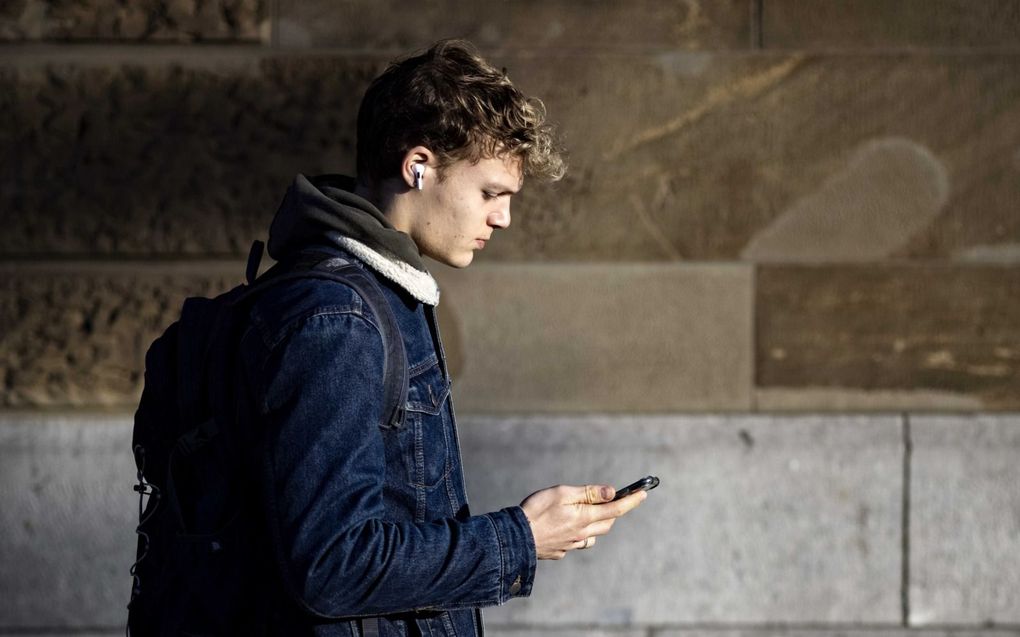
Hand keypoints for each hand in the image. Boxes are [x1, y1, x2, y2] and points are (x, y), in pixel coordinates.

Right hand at [519, 484, 646, 559]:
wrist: (515, 538)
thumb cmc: (537, 511)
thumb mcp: (562, 493)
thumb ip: (588, 493)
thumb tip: (611, 492)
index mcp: (584, 517)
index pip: (616, 509)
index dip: (631, 500)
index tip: (643, 493)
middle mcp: (582, 533)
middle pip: (607, 523)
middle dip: (614, 512)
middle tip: (611, 500)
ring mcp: (572, 544)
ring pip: (594, 535)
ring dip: (598, 524)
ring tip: (589, 513)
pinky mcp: (561, 551)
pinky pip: (578, 543)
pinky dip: (581, 534)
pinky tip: (568, 528)